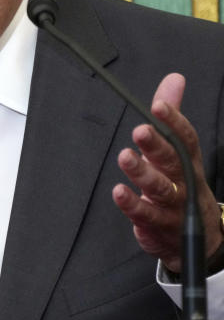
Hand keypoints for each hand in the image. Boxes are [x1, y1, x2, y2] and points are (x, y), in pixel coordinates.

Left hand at [112, 73, 222, 272]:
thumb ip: (170, 117)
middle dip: (157, 145)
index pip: (186, 139)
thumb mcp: (177, 150)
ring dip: (142, 173)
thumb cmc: (181, 185)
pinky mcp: (159, 227)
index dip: (174, 121)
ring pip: (161, 189)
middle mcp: (184, 183)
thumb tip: (174, 79)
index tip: (158, 105)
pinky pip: (146, 217)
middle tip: (140, 130)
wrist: (199, 240)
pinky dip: (132, 205)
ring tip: (125, 157)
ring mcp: (174, 207)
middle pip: (173, 162)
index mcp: (188, 162)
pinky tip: (119, 192)